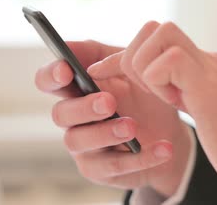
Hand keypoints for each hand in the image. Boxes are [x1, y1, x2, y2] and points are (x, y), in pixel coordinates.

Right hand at [34, 32, 191, 196]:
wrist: (169, 129)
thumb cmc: (142, 93)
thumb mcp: (130, 67)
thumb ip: (105, 55)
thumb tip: (71, 46)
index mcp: (77, 89)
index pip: (48, 81)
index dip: (51, 76)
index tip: (66, 69)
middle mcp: (74, 119)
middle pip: (61, 114)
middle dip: (83, 107)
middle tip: (109, 102)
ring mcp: (85, 146)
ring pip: (80, 141)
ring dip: (106, 133)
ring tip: (132, 127)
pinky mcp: (102, 170)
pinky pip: (116, 166)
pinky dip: (141, 158)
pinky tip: (163, 148)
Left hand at [89, 21, 216, 200]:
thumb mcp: (205, 111)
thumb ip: (189, 91)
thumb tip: (168, 87)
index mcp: (204, 67)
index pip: (159, 38)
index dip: (127, 54)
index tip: (108, 74)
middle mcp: (207, 60)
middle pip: (157, 27)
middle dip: (132, 56)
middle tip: (142, 89)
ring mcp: (209, 69)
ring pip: (160, 33)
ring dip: (146, 68)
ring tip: (166, 99)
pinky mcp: (208, 86)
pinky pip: (167, 61)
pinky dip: (158, 82)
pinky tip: (177, 105)